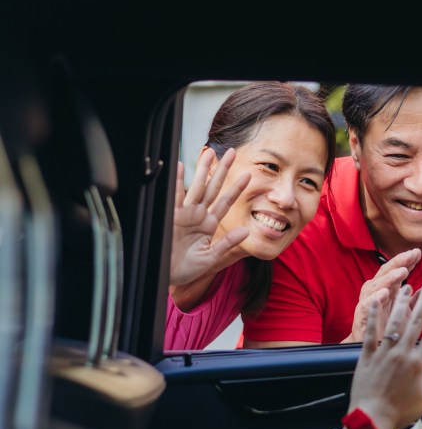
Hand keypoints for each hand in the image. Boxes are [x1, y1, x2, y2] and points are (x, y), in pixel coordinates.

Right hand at [170, 148, 250, 286]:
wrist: (165, 276)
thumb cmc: (187, 269)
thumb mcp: (211, 257)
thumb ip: (228, 243)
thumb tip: (246, 230)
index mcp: (209, 224)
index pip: (226, 202)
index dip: (236, 189)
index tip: (249, 175)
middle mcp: (198, 215)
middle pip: (213, 188)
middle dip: (222, 170)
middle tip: (232, 152)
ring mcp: (185, 214)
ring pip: (197, 186)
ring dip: (203, 169)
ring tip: (210, 152)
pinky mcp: (171, 216)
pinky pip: (175, 195)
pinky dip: (177, 181)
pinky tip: (179, 166)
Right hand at [345, 248, 421, 342]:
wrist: (373, 350)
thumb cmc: (390, 327)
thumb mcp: (408, 311)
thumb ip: (421, 298)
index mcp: (388, 289)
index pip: (396, 271)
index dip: (406, 261)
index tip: (418, 253)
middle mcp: (376, 293)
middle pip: (386, 273)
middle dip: (398, 263)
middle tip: (410, 255)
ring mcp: (368, 304)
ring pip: (376, 287)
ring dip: (388, 278)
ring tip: (401, 272)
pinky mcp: (361, 318)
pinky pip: (366, 307)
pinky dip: (374, 299)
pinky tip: (384, 294)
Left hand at [348, 278, 421, 428]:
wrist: (372, 419)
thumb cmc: (402, 411)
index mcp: (418, 363)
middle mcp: (401, 352)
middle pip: (416, 321)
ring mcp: (382, 352)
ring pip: (394, 322)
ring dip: (402, 303)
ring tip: (407, 287)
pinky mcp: (366, 355)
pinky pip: (370, 332)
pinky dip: (374, 316)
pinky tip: (377, 301)